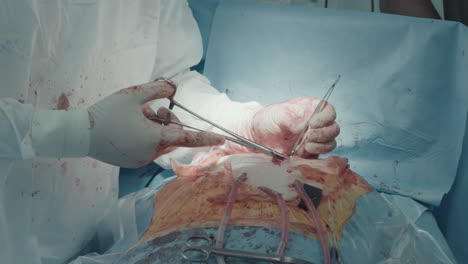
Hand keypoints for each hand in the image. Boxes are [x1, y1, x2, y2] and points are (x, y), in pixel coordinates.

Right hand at [87, 81, 224, 167]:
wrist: (78, 134)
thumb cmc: (106, 113)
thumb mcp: (132, 95)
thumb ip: (156, 89)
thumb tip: (173, 87)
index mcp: (154, 138)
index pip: (186, 138)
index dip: (205, 138)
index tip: (222, 139)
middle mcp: (150, 154)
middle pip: (172, 135)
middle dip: (167, 120)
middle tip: (153, 109)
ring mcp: (141, 160)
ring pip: (161, 141)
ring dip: (156, 127)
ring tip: (136, 117)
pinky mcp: (133, 162)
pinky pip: (149, 148)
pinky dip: (146, 136)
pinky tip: (129, 128)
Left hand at [241, 97, 339, 158]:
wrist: (258, 136)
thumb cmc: (269, 120)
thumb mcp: (279, 114)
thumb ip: (295, 118)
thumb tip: (307, 124)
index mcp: (312, 109)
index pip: (329, 111)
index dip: (325, 118)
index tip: (312, 123)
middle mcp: (317, 124)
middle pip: (333, 129)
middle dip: (323, 134)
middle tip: (308, 137)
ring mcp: (315, 139)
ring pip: (330, 144)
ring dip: (320, 146)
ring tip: (305, 146)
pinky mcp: (311, 153)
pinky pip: (320, 156)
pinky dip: (314, 156)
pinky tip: (301, 154)